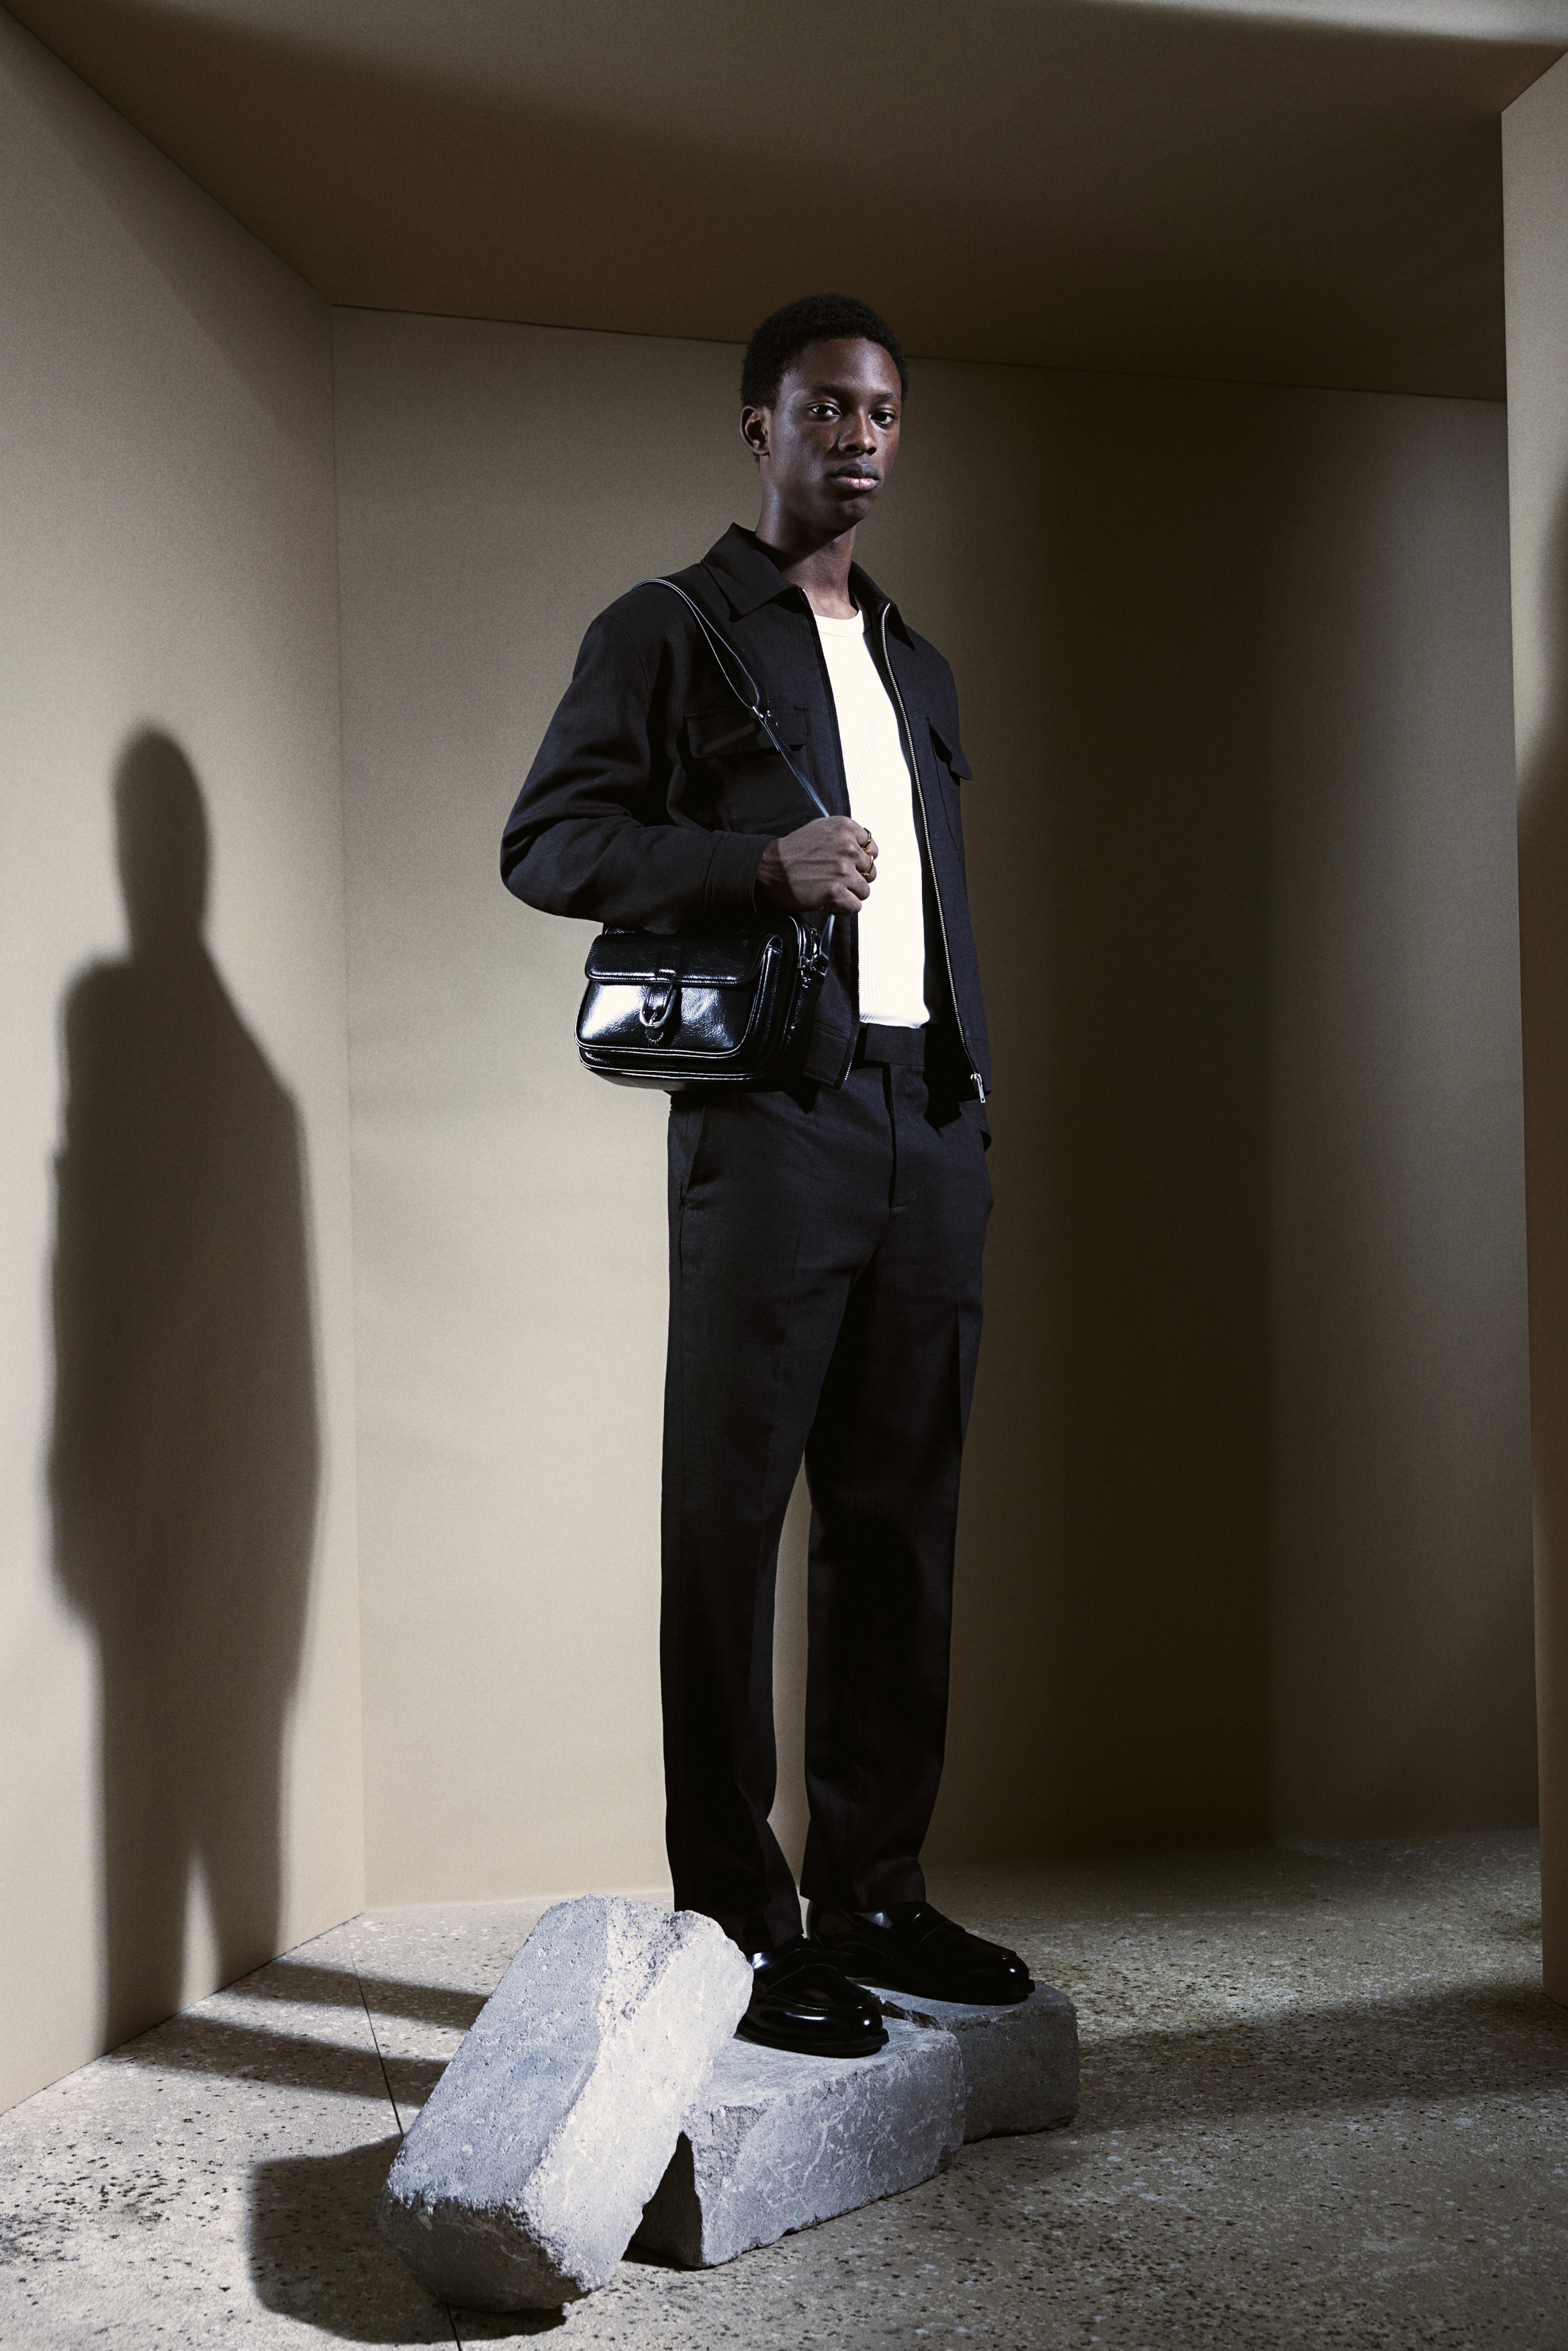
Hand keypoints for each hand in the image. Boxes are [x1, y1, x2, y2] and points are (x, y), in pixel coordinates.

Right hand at [757, 817, 877, 914]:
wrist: (770, 867)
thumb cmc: (791, 851)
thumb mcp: (821, 828)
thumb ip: (845, 836)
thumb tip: (863, 849)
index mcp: (845, 829)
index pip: (872, 849)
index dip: (861, 861)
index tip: (853, 866)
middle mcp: (847, 848)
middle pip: (870, 872)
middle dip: (856, 878)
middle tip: (838, 879)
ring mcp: (842, 871)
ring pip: (864, 891)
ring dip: (850, 894)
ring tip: (832, 889)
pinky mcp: (835, 892)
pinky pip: (855, 906)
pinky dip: (844, 908)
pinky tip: (831, 901)